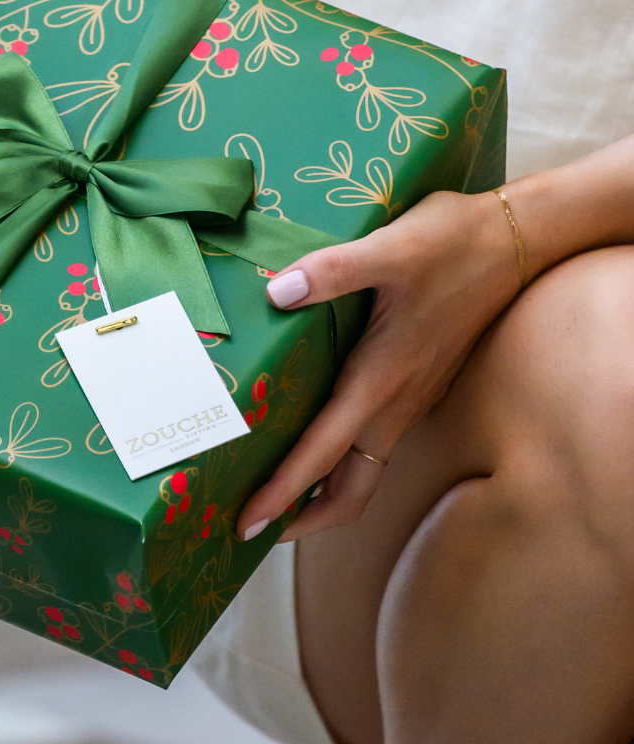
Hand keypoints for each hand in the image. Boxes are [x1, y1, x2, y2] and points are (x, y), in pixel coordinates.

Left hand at [237, 189, 522, 542]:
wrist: (516, 240)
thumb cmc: (452, 245)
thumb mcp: (389, 249)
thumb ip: (331, 272)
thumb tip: (276, 291)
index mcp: (381, 380)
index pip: (323, 454)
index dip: (282, 492)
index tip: (247, 523)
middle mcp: (396, 402)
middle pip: (351, 488)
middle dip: (303, 516)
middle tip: (254, 524)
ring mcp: (410, 397)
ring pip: (364, 469)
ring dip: (321, 491)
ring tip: (276, 492)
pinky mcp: (417, 383)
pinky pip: (375, 441)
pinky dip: (341, 459)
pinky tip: (315, 436)